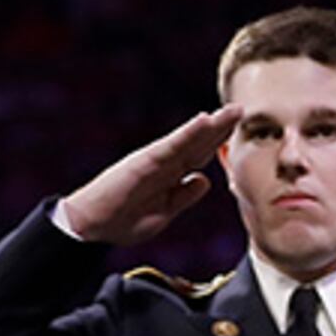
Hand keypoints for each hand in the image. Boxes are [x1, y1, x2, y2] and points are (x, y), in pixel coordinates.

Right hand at [59, 107, 235, 245]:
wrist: (93, 226)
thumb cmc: (123, 220)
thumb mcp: (164, 212)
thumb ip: (184, 196)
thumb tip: (204, 180)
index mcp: (169, 175)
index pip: (199, 155)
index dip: (218, 142)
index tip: (240, 129)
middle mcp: (164, 163)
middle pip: (198, 143)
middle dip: (220, 127)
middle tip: (242, 109)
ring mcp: (155, 160)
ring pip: (189, 140)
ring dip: (211, 124)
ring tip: (232, 110)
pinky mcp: (144, 161)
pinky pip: (171, 146)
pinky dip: (187, 133)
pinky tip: (204, 121)